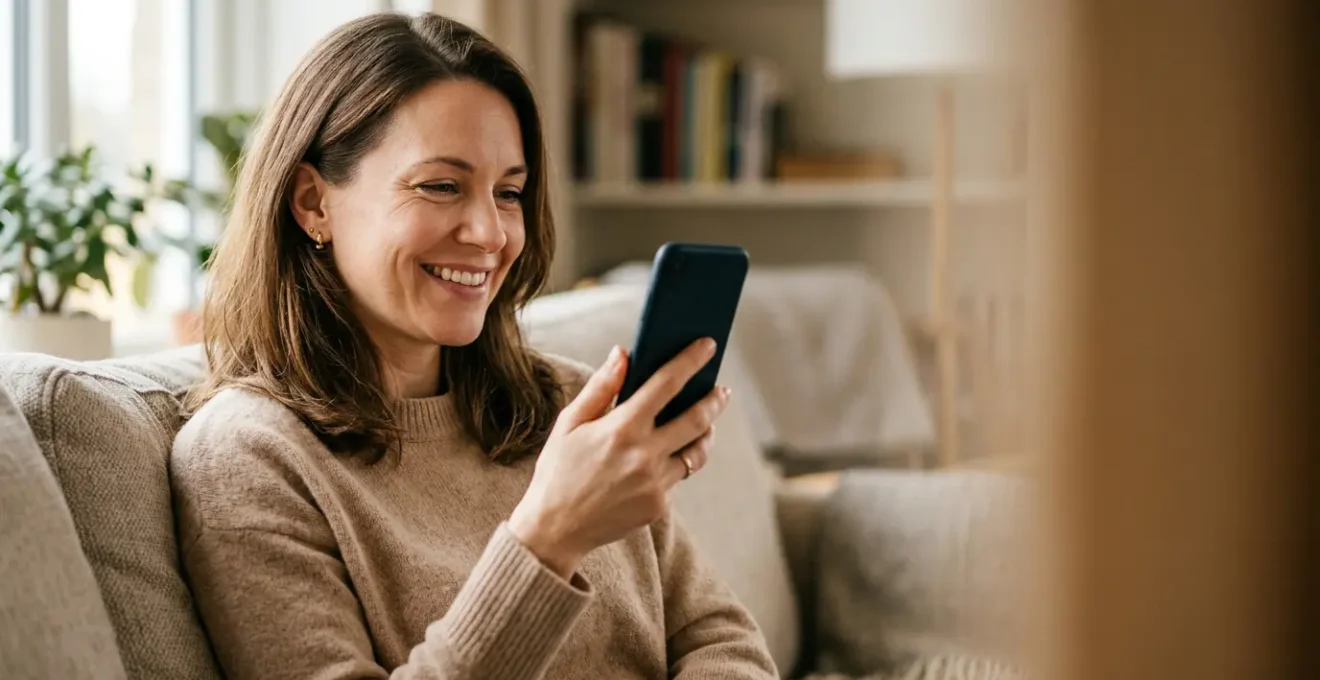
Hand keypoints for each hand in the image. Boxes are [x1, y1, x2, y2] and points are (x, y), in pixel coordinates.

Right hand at [508, 339, 730, 578]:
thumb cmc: (557, 471)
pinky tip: (671, 455)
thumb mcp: (569, 424)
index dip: (691, 361)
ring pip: (697, 452)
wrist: (554, 530)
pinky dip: (678, 462)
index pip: (667, 384)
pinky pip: (678, 477)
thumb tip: (622, 354)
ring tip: (708, 423)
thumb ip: (600, 387)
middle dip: (714, 400)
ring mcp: (656, 483)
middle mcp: (645, 455)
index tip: (708, 346)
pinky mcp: (659, 505)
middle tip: (721, 390)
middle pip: (697, 419)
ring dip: (707, 433)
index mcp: (622, 428)